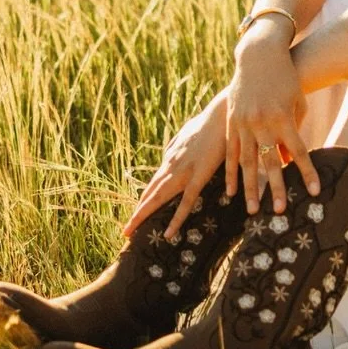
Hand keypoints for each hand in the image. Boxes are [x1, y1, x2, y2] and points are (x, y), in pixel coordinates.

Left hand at [123, 91, 229, 241]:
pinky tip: (168, 233)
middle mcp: (172, 165)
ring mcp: (183, 171)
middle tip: (125, 230)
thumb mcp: (186, 133)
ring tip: (130, 231)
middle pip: (150, 193)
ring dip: (143, 215)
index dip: (144, 198)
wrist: (222, 115)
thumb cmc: (209, 123)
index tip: (137, 210)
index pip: (153, 182)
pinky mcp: (199, 176)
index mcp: (171, 157)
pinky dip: (176, 219)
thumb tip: (167, 154)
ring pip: (159, 198)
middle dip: (137, 212)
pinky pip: (186, 202)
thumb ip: (175, 145)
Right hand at [226, 31, 319, 215]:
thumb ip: (293, 131)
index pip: (298, 151)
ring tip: (252, 211)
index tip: (314, 192)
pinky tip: (231, 192)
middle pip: (270, 162)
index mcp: (283, 117)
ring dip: (250, 188)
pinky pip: (230, 153)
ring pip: (247, 162)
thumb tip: (287, 162)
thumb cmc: (285, 78)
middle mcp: (262, 122)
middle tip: (279, 213)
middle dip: (276, 189)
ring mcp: (243, 123)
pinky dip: (231, 173)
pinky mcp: (231, 121)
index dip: (307, 172)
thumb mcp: (296, 102)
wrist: (259, 55)